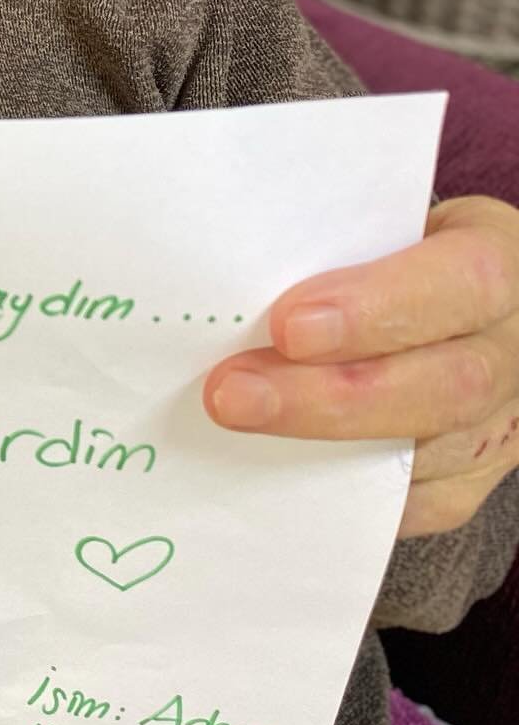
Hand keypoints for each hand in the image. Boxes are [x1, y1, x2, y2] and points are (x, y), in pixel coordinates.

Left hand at [203, 196, 518, 537]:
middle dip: (327, 396)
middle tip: (233, 393)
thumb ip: (337, 247)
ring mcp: (505, 422)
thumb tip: (235, 283)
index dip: (377, 308)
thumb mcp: (387, 222)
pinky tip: (276, 473)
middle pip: (445, 386)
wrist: (455, 298)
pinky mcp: (478, 475)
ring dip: (320, 444)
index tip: (288, 325)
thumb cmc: (400, 248)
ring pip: (429, 453)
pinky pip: (416, 502)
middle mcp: (517, 349)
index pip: (461, 283)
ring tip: (237, 425)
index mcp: (504, 261)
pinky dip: (343, 491)